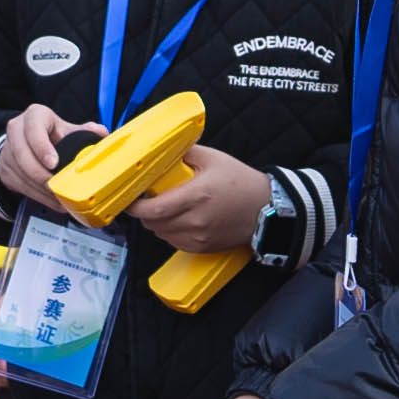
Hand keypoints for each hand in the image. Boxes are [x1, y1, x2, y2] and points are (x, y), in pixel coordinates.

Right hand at [0, 104, 103, 206]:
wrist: (28, 142)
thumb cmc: (52, 134)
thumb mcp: (67, 129)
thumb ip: (85, 131)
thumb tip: (101, 133)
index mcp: (35, 116)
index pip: (34, 127)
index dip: (42, 146)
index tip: (53, 163)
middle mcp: (17, 130)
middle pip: (22, 154)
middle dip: (40, 174)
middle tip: (56, 186)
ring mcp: (8, 150)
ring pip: (20, 173)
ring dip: (40, 189)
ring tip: (59, 197)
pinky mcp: (5, 169)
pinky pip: (20, 186)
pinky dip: (38, 196)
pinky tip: (53, 200)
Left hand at [124, 144, 270, 251]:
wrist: (267, 209)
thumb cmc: (241, 182)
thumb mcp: (213, 158)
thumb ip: (184, 152)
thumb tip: (160, 150)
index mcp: (196, 196)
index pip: (153, 209)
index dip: (136, 207)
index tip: (131, 200)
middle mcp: (195, 220)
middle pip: (153, 223)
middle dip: (145, 212)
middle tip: (148, 199)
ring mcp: (199, 237)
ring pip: (161, 234)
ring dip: (157, 222)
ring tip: (166, 207)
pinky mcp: (202, 248)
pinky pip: (174, 242)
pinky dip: (170, 231)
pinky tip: (179, 219)